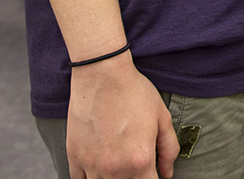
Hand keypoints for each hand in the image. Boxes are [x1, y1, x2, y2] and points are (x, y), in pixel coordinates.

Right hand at [65, 55, 175, 178]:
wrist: (102, 74)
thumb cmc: (133, 92)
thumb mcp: (161, 117)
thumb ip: (168, 149)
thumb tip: (168, 172)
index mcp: (140, 161)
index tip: (151, 172)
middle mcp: (115, 169)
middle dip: (134, 178)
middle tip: (134, 163)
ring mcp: (92, 165)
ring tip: (117, 164)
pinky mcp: (75, 157)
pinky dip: (90, 178)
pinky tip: (98, 168)